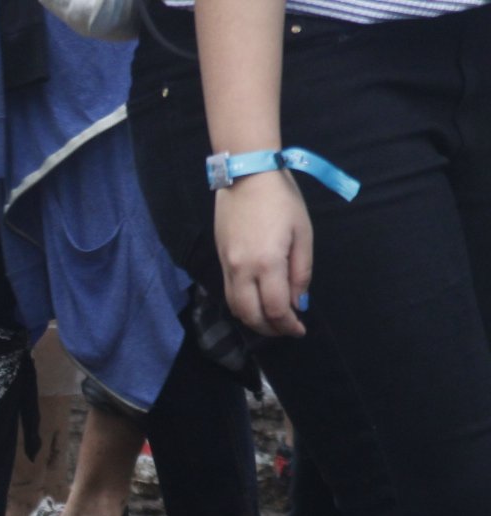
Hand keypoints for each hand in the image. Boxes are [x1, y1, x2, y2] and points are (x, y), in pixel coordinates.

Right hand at [214, 169, 312, 337]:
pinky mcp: (221, 260)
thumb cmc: (282, 200)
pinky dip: (243, 305)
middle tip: (287, 329)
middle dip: (270, 328)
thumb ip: (301, 271)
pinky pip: (228, 293)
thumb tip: (298, 302)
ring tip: (271, 320)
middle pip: (251, 315)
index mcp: (267, 263)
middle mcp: (242, 270)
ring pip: (236, 308)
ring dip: (254, 320)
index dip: (288, 324)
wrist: (247, 176)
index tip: (300, 329)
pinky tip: (256, 302)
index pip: (275, 308)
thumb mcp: (303, 234)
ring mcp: (227, 266)